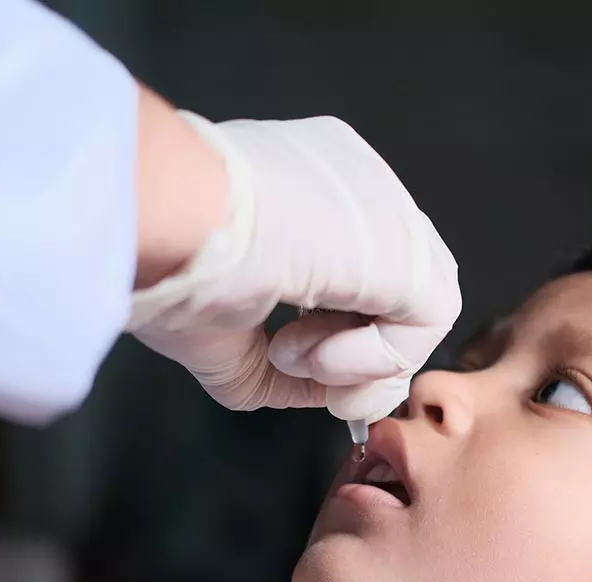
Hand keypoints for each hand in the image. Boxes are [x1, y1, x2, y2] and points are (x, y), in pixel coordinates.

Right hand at [128, 113, 460, 423]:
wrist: (163, 217)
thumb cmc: (164, 255)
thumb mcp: (221, 328)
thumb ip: (280, 365)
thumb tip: (320, 393)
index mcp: (305, 177)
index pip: (353, 262)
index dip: (332, 329)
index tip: (285, 357)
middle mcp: (353, 179)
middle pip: (392, 285)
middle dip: (358, 352)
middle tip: (308, 376)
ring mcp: (384, 201)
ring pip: (415, 306)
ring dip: (361, 361)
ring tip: (299, 360)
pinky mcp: (406, 242)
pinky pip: (428, 319)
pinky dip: (376, 360)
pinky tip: (319, 357)